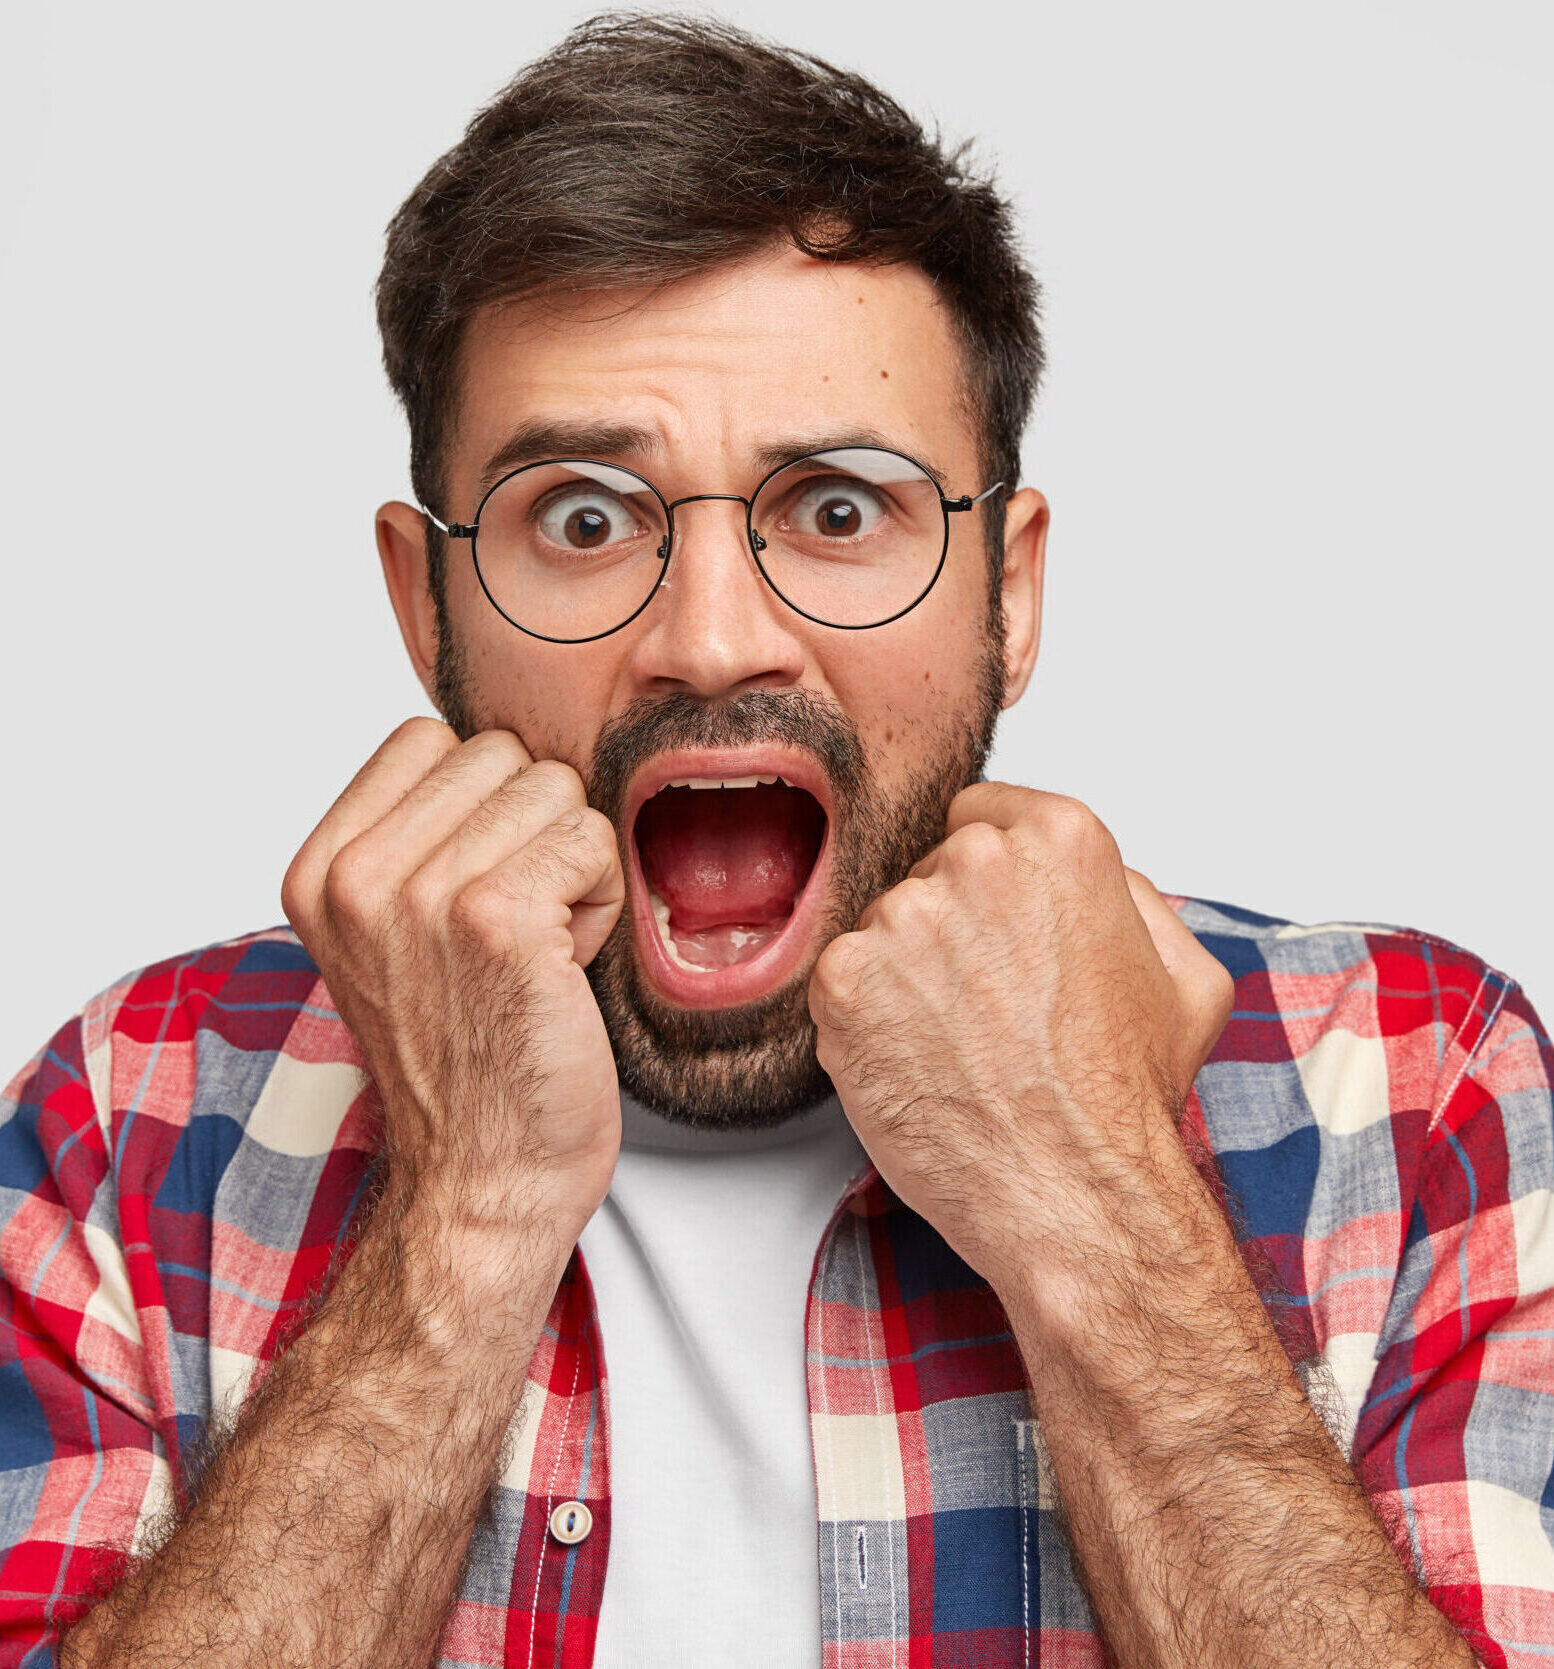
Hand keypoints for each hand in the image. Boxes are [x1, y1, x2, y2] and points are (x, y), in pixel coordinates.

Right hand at [282, 718, 624, 1265]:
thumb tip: (508, 750)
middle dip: (532, 831)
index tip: (476, 893)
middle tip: (516, 930)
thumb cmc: (464, 1059)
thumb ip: (421, 837)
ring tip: (540, 949)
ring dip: (571, 865)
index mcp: (320, 869)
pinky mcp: (495, 918)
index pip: (429, 738)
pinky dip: (603, 897)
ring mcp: (421, 893)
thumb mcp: (397, 933)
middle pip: (501, 753)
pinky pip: (591, 837)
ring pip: (555, 788)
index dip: (481, 804)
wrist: (483, 1180)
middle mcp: (355, 876)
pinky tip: (569, 961)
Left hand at [807, 785, 1233, 1289]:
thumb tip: (1093, 883)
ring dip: (906, 974)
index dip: (989, 879)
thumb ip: (1137, 901)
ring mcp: (903, 916)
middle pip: (930, 870)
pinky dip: (866, 1018)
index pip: (983, 814)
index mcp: (1060, 840)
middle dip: (950, 927)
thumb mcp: (1186, 979)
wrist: (1070, 1190)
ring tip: (957, 1044)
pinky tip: (916, 1061)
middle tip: (987, 1006)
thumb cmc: (1123, 1097)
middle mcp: (976, 861)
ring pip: (886, 927)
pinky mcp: (844, 975)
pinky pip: (843, 979)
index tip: (995, 924)